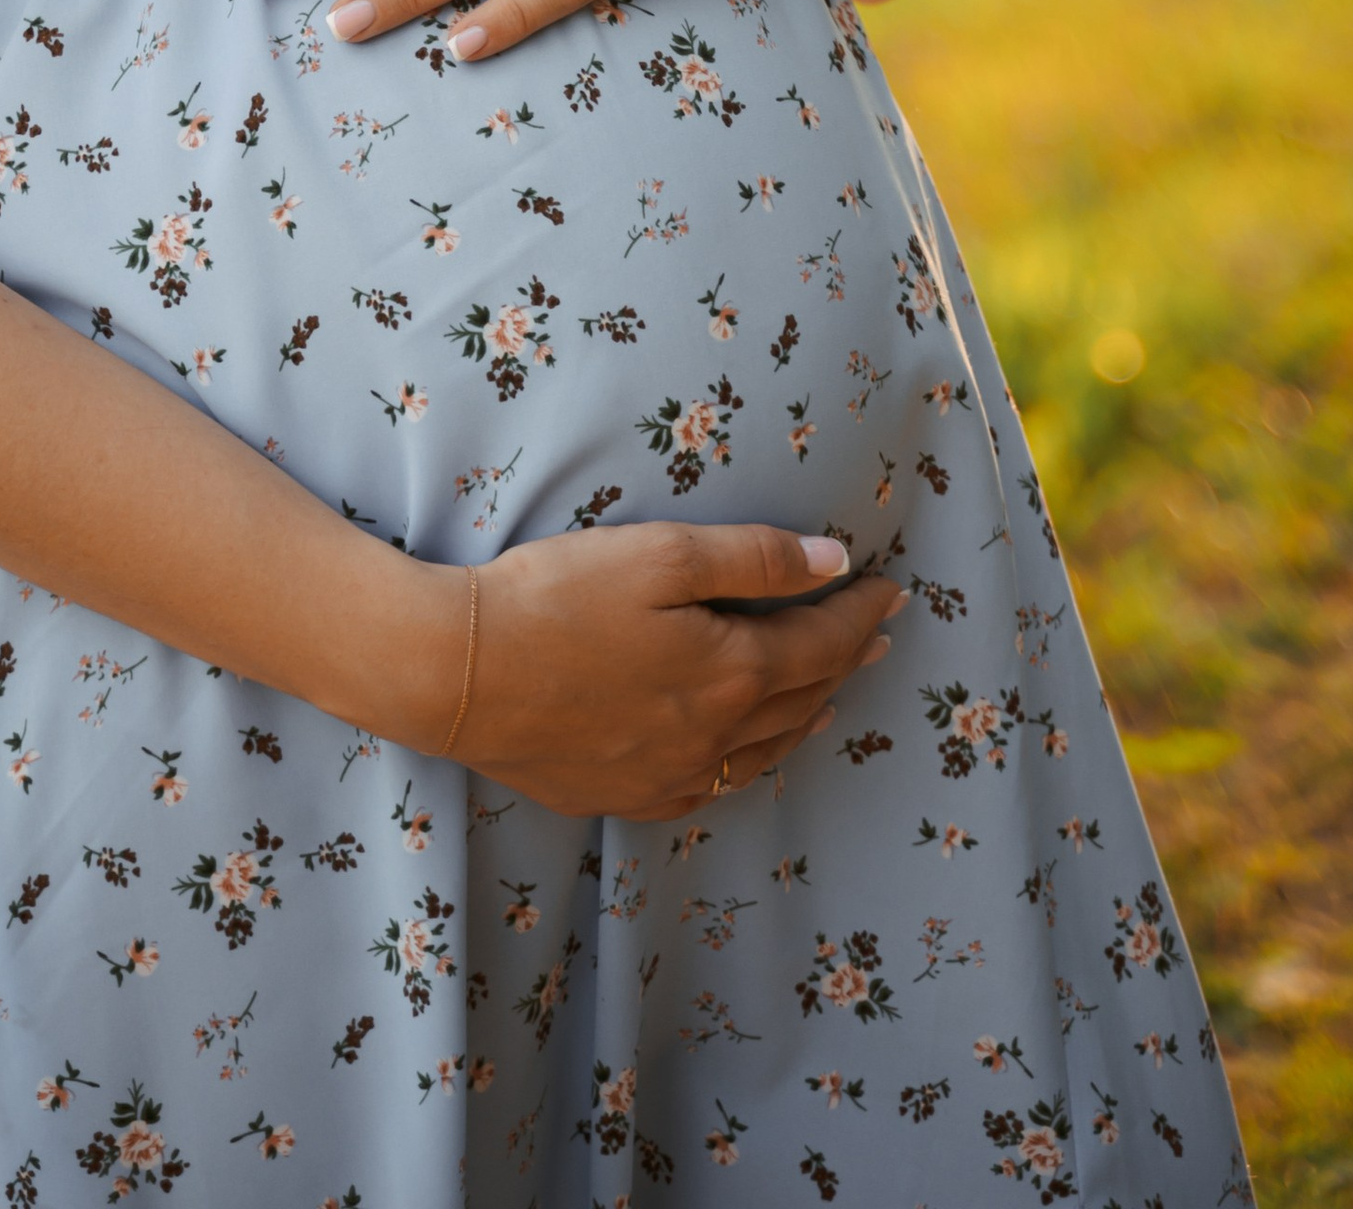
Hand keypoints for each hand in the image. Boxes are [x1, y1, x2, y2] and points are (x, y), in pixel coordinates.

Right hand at [407, 523, 900, 819]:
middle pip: (800, 699)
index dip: (860, 614)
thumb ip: (753, 559)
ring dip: (806, 717)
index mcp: (729, 672)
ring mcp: (667, 775)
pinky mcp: (622, 795)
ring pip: (762, 753)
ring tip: (829, 698)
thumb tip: (835, 563)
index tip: (892, 589)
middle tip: (875, 637)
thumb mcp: (658, 555)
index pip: (820, 643)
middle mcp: (712, 737)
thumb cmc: (556, 597)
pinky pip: (711, 787)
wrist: (460, 675)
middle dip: (845, 663)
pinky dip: (746, 763)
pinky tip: (741, 753)